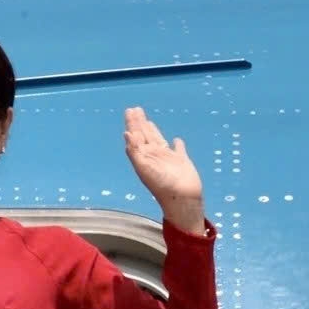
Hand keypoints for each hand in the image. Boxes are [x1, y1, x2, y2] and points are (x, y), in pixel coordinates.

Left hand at [123, 107, 205, 232]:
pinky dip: (177, 144)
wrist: (182, 199)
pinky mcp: (181, 161)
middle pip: (144, 135)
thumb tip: (127, 134)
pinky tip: (176, 140)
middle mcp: (153, 156)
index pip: (135, 136)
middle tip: (134, 109)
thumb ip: (135, 151)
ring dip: (152, 130)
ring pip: (158, 139)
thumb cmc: (162, 186)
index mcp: (143, 156)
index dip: (132, 124)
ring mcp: (167, 158)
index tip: (129, 111)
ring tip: (147, 121)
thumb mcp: (144, 168)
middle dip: (139, 123)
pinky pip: (178, 149)